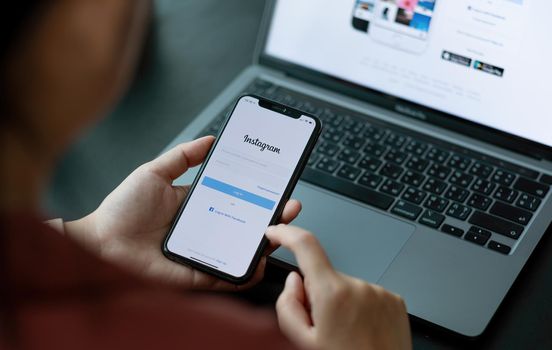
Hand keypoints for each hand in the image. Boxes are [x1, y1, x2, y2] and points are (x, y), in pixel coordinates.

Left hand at [65, 136, 301, 290]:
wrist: (100, 243)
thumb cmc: (121, 209)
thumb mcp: (155, 172)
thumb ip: (183, 156)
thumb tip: (209, 139)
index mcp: (199, 205)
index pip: (237, 199)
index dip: (259, 193)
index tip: (277, 183)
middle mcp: (205, 228)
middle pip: (246, 225)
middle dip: (272, 217)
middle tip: (289, 207)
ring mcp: (204, 251)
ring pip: (242, 250)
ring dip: (264, 243)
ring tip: (280, 232)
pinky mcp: (197, 274)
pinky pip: (227, 276)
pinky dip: (245, 273)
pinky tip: (258, 261)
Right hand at [266, 225, 411, 349]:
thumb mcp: (301, 343)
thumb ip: (288, 306)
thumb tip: (295, 281)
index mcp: (333, 294)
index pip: (305, 245)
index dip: (286, 233)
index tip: (276, 232)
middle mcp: (359, 286)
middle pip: (325, 276)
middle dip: (317, 294)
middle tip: (322, 327)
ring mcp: (380, 292)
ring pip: (346, 288)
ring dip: (340, 304)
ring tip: (347, 335)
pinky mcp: (394, 300)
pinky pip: (366, 296)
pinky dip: (359, 309)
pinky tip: (362, 332)